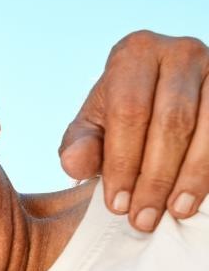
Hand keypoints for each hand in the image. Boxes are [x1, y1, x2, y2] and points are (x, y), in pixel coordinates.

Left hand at [60, 30, 208, 228]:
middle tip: (144, 218)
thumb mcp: (93, 126)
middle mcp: (179, 52)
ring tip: (175, 211)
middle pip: (171, 121)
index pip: (129, 112)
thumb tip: (74, 164)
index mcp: (134, 54)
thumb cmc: (121, 116)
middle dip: (156, 177)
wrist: (161, 95)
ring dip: (192, 175)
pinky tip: (198, 193)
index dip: (123, 163)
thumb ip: (79, 145)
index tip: (117, 205)